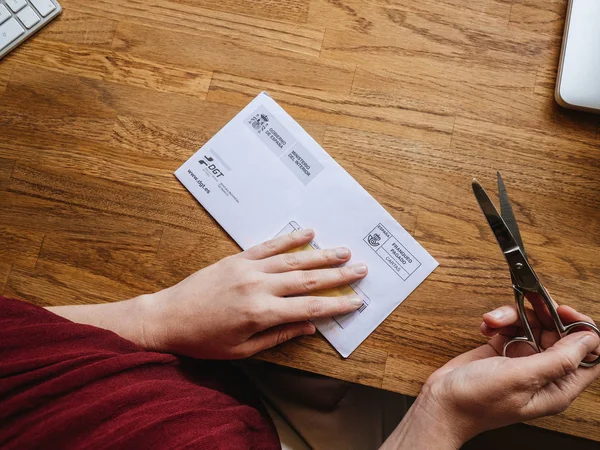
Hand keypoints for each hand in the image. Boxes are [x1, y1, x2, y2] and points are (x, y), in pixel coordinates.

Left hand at [141, 229, 366, 358]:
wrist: (167, 318)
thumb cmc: (204, 340)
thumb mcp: (242, 350)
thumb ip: (279, 336)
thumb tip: (310, 328)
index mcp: (261, 313)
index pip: (309, 308)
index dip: (336, 305)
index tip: (356, 300)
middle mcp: (258, 287)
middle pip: (308, 279)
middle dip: (338, 275)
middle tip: (362, 269)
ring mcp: (248, 269)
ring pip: (293, 259)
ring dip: (321, 254)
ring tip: (344, 251)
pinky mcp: (237, 258)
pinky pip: (268, 245)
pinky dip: (289, 238)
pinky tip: (308, 232)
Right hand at [411, 302, 599, 446]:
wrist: (442, 403)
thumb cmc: (478, 401)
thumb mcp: (521, 378)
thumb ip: (559, 359)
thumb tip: (590, 340)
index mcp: (558, 386)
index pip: (589, 355)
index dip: (582, 330)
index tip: (562, 312)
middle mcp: (544, 372)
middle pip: (559, 333)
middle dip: (544, 314)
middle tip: (528, 300)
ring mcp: (522, 360)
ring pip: (532, 325)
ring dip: (513, 316)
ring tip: (494, 320)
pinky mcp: (502, 350)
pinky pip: (510, 326)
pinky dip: (499, 321)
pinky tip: (486, 327)